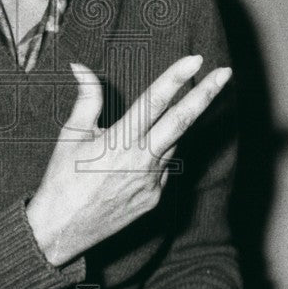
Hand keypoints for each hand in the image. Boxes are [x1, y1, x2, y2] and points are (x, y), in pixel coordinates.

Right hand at [26, 55, 231, 265]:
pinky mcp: (155, 198)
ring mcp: (153, 181)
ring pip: (173, 144)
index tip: (195, 59)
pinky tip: (133, 162)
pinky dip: (158, 155)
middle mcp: (142, 160)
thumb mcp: (71, 134)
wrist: (61, 229)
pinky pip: (165, 167)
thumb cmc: (62, 178)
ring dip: (170, 129)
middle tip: (225, 73)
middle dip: (206, 95)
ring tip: (140, 133)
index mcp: (120, 140)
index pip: (154, 101)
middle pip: (182, 121)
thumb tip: (80, 66)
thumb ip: (87, 98)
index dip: (176, 78)